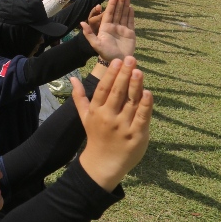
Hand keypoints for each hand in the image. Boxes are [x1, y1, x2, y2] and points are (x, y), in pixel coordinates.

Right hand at [71, 56, 152, 191]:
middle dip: (124, 74)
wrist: (103, 163)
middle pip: (117, 92)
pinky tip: (149, 93)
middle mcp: (108, 117)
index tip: (117, 61)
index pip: (103, 89)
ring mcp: (123, 126)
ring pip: (130, 102)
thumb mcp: (84, 117)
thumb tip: (72, 78)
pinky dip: (146, 105)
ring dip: (135, 86)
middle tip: (130, 58)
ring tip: (139, 71)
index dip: (110, 74)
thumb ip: (79, 97)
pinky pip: (142, 117)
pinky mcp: (136, 135)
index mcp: (96, 111)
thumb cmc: (96, 137)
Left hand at [81, 0, 135, 61]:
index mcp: (105, 27)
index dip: (111, 5)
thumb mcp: (96, 44)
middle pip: (117, 12)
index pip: (108, 14)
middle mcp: (114, 26)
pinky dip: (131, 15)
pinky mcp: (130, 33)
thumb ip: (89, 33)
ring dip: (126, 6)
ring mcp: (122, 29)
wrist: (117, 61)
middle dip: (120, 2)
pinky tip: (131, 7)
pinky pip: (130, 22)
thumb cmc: (105, 53)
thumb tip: (81, 23)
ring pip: (124, 15)